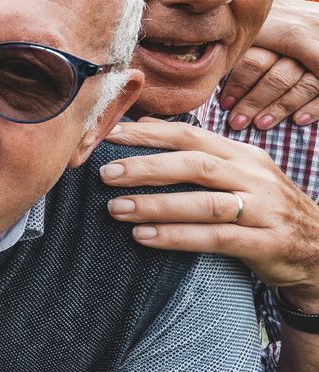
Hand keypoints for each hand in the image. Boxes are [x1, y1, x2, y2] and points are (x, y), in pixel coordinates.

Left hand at [102, 120, 318, 302]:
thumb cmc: (264, 207)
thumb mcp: (239, 174)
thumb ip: (197, 154)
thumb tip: (143, 128)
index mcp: (242, 154)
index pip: (191, 136)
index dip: (149, 134)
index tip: (110, 134)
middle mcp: (253, 176)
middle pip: (195, 164)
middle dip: (147, 166)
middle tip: (106, 173)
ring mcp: (262, 209)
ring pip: (203, 202)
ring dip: (156, 204)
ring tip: (116, 208)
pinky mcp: (264, 243)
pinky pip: (215, 237)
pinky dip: (176, 236)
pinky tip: (144, 236)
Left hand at [228, 0, 318, 125]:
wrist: (316, 19)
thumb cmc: (283, 21)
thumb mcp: (260, 24)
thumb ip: (244, 45)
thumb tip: (215, 71)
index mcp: (275, 32)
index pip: (254, 62)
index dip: (238, 86)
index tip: (224, 104)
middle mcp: (300, 45)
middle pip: (277, 78)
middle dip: (255, 102)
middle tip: (237, 122)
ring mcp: (318, 56)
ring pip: (303, 85)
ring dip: (282, 107)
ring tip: (261, 124)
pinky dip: (315, 106)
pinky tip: (299, 120)